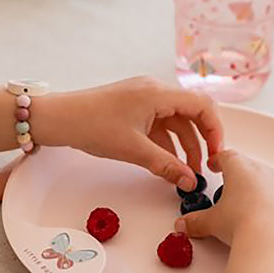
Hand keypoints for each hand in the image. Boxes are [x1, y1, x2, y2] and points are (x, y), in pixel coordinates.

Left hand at [35, 77, 223, 190]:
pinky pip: (159, 124)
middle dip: (199, 142)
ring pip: (174, 122)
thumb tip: (190, 181)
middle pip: (191, 114)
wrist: (58, 119)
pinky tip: (166, 164)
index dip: (215, 130)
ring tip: (184, 173)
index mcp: (158, 93)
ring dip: (182, 146)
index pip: (202, 105)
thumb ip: (166, 166)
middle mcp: (154, 91)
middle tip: (203, 168)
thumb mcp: (134, 150)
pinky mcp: (133, 108)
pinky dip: (165, 143)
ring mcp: (143, 98)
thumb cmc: (91, 126)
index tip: (216, 154)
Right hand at [176, 149, 273, 255]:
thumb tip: (185, 225)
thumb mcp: (211, 222)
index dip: (217, 160)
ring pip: (265, 185)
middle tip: (226, 191)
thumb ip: (196, 221)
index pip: (226, 156)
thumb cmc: (244, 221)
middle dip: (237, 178)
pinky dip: (270, 210)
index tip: (213, 164)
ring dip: (255, 194)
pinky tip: (262, 224)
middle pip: (247, 169)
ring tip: (243, 212)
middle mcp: (263, 173)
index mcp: (240, 168)